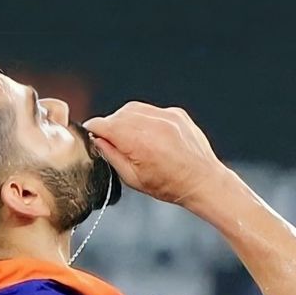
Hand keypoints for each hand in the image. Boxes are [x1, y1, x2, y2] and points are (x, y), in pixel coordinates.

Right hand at [83, 102, 224, 206]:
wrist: (203, 181)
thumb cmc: (170, 185)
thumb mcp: (133, 178)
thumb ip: (111, 156)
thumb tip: (96, 140)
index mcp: (139, 142)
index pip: (103, 124)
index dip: (93, 131)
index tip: (92, 137)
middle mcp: (153, 124)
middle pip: (116, 115)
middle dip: (111, 127)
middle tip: (115, 144)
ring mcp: (166, 116)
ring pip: (133, 109)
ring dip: (126, 121)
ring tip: (133, 140)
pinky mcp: (176, 113)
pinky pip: (151, 110)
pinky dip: (145, 119)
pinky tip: (150, 136)